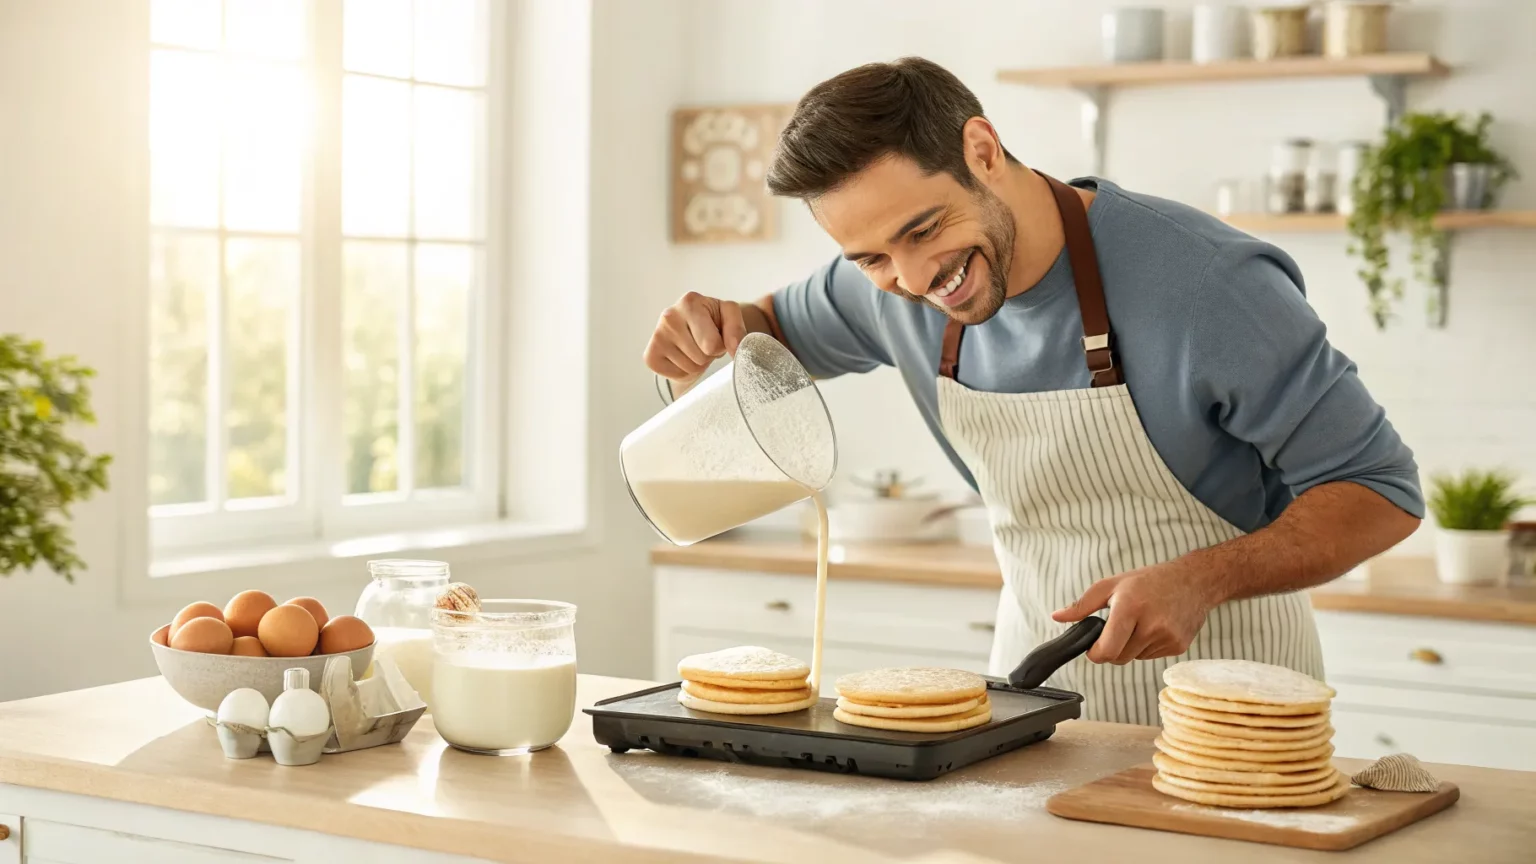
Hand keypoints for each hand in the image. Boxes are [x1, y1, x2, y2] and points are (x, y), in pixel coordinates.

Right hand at [643, 292, 748, 383]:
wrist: (690, 326)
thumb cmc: (711, 319)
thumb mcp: (729, 315)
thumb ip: (737, 329)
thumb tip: (735, 349)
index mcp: (690, 302)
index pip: (712, 344)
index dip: (720, 346)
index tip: (715, 336)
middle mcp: (669, 316)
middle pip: (701, 358)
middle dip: (708, 355)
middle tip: (704, 343)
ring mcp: (657, 336)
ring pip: (690, 368)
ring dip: (697, 363)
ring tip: (694, 348)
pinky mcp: (650, 356)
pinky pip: (677, 376)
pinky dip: (684, 372)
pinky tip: (682, 356)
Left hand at [1051, 561, 1221, 664]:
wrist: (1193, 580)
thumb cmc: (1149, 580)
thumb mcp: (1111, 585)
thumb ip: (1082, 605)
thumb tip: (1057, 617)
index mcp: (1130, 608)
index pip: (1107, 650)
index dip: (1095, 653)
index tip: (1093, 647)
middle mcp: (1151, 625)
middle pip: (1118, 658)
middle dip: (1112, 648)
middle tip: (1118, 628)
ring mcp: (1167, 638)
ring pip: (1135, 658)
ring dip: (1130, 647)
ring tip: (1140, 622)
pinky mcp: (1178, 646)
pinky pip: (1151, 657)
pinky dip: (1147, 646)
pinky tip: (1155, 627)